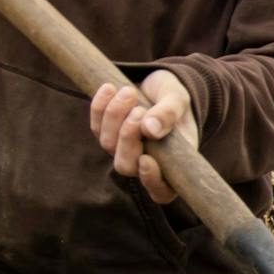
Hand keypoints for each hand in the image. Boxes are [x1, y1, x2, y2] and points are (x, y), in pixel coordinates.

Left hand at [89, 70, 198, 204]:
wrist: (157, 83)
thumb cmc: (174, 98)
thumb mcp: (178, 100)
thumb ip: (169, 114)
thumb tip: (150, 129)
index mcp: (171, 163)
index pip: (160, 191)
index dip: (151, 181)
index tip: (146, 159)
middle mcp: (145, 162)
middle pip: (126, 166)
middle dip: (128, 138)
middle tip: (139, 111)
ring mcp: (122, 149)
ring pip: (108, 144)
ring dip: (115, 116)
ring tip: (130, 91)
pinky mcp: (105, 132)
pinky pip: (95, 125)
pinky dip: (100, 106)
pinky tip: (110, 88)